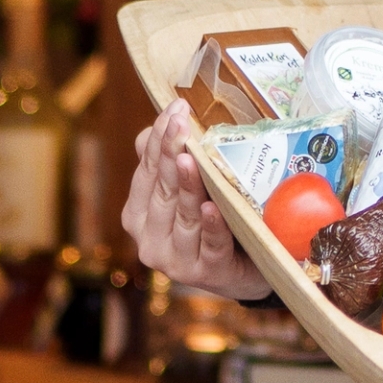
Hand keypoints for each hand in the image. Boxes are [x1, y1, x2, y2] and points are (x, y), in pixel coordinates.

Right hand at [123, 105, 271, 300]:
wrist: (245, 270)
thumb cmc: (212, 223)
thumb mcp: (188, 190)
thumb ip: (166, 163)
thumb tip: (151, 129)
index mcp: (137, 215)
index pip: (147, 170)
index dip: (159, 138)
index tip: (176, 108)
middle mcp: (148, 239)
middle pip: (162, 189)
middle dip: (170, 152)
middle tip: (182, 123)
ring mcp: (174, 261)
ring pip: (182, 216)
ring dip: (187, 187)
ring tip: (190, 159)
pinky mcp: (206, 274)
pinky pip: (210, 246)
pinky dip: (211, 227)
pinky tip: (212, 208)